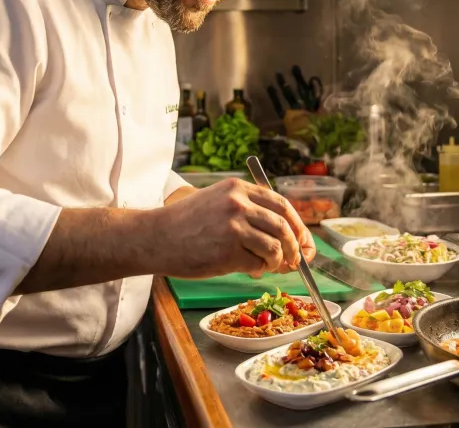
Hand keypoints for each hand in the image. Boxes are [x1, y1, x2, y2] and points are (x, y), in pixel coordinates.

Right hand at [149, 178, 314, 278]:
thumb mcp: (216, 202)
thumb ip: (247, 212)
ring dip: (276, 261)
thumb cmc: (185, 225)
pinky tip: (246, 269)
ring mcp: (235, 226)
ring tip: (263, 266)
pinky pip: (258, 263)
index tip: (303, 241)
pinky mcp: (229, 250)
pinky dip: (259, 270)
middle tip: (295, 260)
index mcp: (238, 188)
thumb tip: (285, 237)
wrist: (155, 238)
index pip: (281, 205)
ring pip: (275, 247)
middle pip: (285, 225)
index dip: (298, 225)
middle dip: (296, 246)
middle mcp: (239, 202)